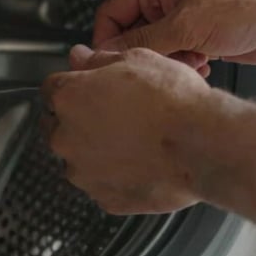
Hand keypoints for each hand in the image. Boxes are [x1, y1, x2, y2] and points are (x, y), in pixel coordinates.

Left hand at [42, 44, 214, 213]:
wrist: (202, 145)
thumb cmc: (175, 102)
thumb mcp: (137, 59)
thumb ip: (99, 59)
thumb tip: (82, 57)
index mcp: (69, 97)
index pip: (52, 88)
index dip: (75, 85)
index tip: (90, 87)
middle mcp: (67, 137)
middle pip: (59, 125)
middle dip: (81, 118)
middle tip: (116, 112)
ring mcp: (84, 172)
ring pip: (80, 157)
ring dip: (97, 148)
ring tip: (135, 137)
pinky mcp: (104, 198)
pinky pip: (102, 183)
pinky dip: (116, 174)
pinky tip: (141, 160)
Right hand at [93, 0, 255, 64]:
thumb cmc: (246, 5)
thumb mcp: (186, 25)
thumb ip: (144, 41)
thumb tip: (111, 52)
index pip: (112, 12)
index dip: (108, 39)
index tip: (112, 63)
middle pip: (134, 33)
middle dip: (147, 53)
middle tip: (162, 64)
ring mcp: (185, 18)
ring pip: (157, 48)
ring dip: (170, 61)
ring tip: (190, 62)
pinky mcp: (200, 35)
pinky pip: (178, 55)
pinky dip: (186, 64)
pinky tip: (204, 65)